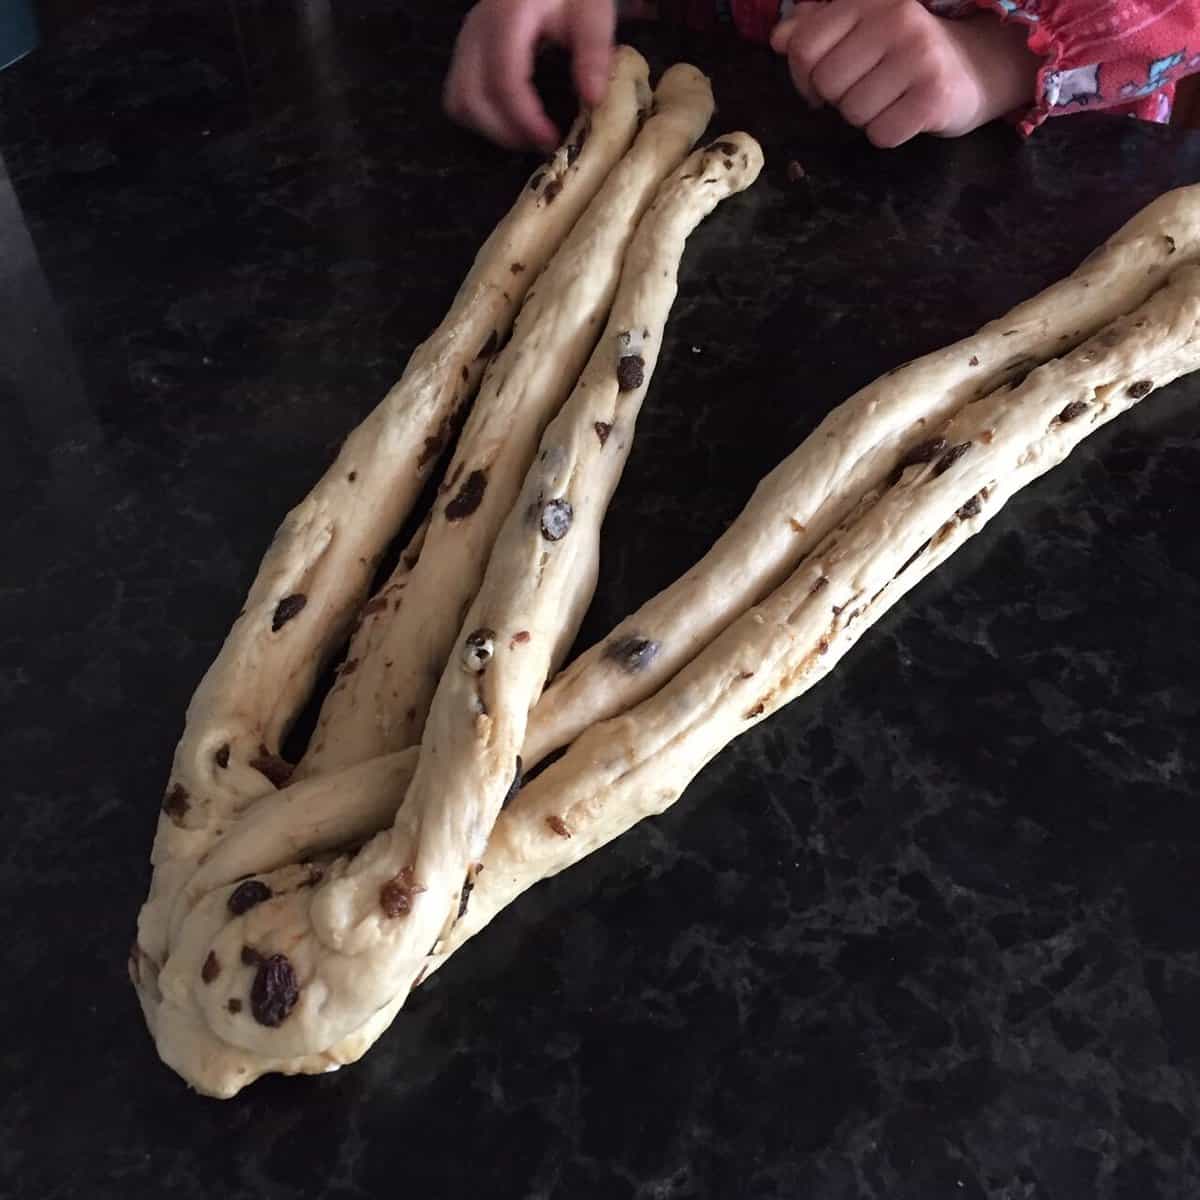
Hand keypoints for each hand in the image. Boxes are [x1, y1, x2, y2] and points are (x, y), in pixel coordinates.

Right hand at [444, 0, 617, 151]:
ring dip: (491, 129)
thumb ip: (593, 52)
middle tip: (543, 142)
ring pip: (459, 101)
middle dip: (507, 132)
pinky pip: (458, 96)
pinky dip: (481, 117)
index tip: (552, 139)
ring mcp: (465, 40)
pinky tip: (510, 119)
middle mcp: (477, 28)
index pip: (504, 79)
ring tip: (527, 134)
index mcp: (508, 16)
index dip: (525, 119)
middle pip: (472, 97)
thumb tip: (592, 99)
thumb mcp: (592, 12)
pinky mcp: (464, 51)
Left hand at [769, 0, 1039, 147]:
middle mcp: (895, 17)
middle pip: (825, 83)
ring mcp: (918, 56)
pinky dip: (887, 133)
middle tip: (864, 89)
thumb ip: (817, 30)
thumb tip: (779, 39)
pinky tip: (905, 113)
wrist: (979, 64)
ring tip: (889, 98)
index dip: (803, 75)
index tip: (821, 81)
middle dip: (837, 98)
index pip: (803, 45)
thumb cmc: (907, 50)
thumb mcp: (863, 29)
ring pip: (851, 112)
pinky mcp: (933, 96)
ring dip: (864, 116)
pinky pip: (880, 134)